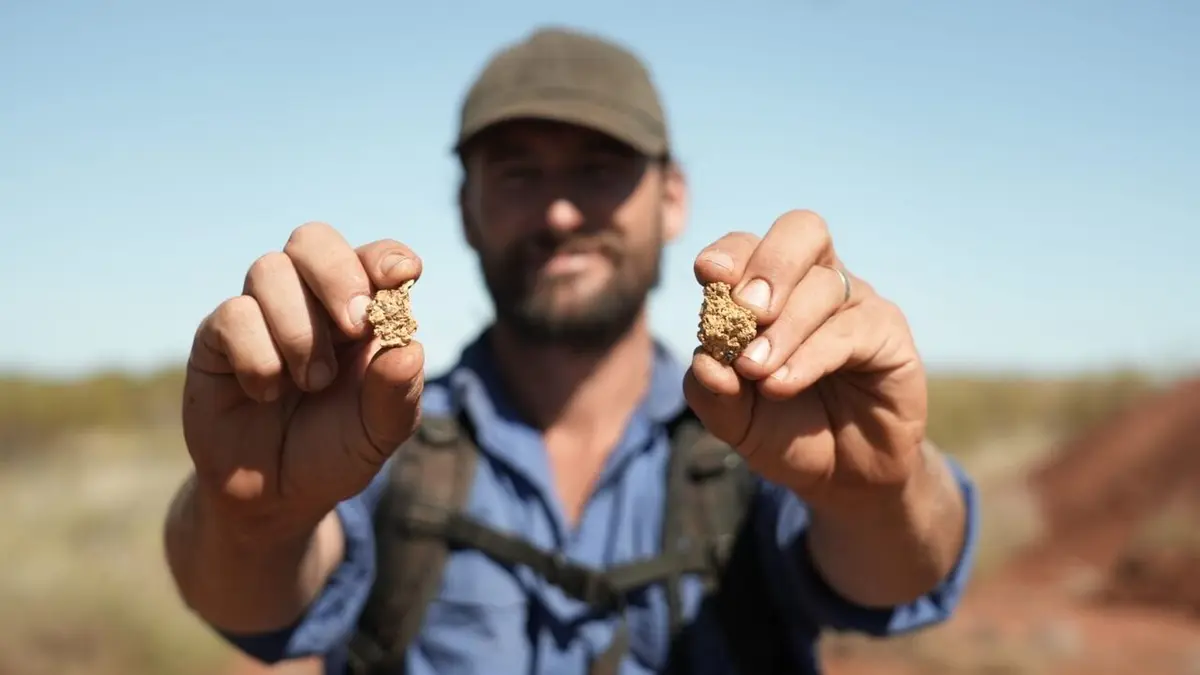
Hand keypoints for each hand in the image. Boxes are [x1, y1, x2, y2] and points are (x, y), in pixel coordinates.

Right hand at [183, 222, 424, 543]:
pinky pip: (233, 314)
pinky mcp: (217, 337)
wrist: (276, 496)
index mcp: (361, 311)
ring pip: (270, 268)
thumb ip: (399, 393)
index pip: (374, 258)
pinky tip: (266, 392)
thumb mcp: (380, 432)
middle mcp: (310, 301)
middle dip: (337, 273)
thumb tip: (411, 349)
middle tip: (355, 324)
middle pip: (313, 240)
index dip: (385, 256)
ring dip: (299, 328)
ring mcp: (261, 313)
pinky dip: (258, 355)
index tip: (402, 275)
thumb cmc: (335, 450)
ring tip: (312, 382)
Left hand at [683, 210, 927, 507]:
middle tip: (744, 310)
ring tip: (755, 371)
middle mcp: (817, 282)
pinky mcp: (889, 334)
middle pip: (801, 231)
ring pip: (822, 286)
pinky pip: (851, 330)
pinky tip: (783, 383)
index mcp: (772, 287)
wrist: (842, 476)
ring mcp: (856, 303)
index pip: (751, 245)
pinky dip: (810, 356)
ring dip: (783, 330)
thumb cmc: (785, 431)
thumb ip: (710, 392)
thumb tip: (704, 361)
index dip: (730, 252)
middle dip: (768, 265)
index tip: (708, 277)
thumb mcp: (734, 419)